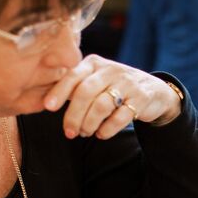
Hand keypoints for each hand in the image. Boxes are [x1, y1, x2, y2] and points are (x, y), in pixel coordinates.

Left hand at [43, 55, 181, 139]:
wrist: (153, 91)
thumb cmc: (114, 87)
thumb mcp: (95, 80)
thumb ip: (74, 86)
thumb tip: (43, 101)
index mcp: (94, 63)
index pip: (73, 76)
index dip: (59, 92)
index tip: (48, 107)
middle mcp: (110, 70)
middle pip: (85, 93)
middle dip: (74, 115)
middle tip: (69, 132)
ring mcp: (127, 83)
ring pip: (102, 106)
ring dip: (90, 124)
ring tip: (86, 133)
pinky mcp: (141, 98)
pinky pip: (120, 117)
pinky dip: (107, 129)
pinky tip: (102, 134)